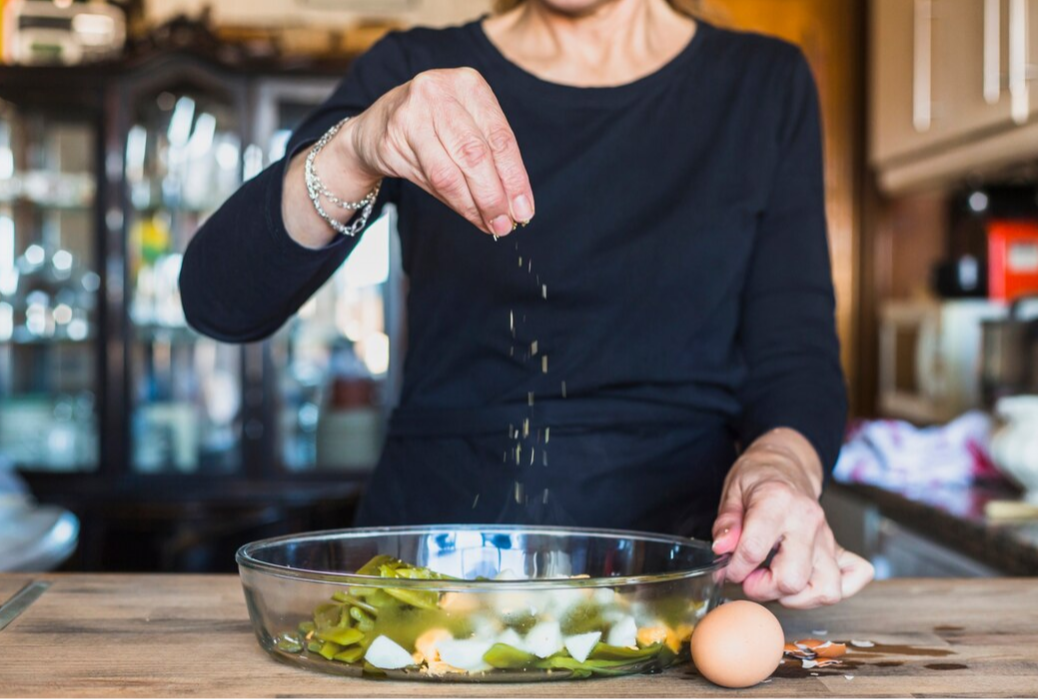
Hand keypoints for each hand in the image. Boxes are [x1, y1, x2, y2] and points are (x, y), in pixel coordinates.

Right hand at [345, 67, 533, 236]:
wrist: (377, 126)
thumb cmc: (434, 128)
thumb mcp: (468, 130)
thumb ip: (492, 162)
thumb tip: (517, 207)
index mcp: (469, 84)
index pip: (501, 137)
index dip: (515, 178)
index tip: (525, 210)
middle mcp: (440, 91)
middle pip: (476, 154)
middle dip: (495, 196)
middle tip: (506, 225)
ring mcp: (413, 112)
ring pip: (451, 172)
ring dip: (474, 205)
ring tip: (490, 225)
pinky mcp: (393, 136)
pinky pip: (429, 178)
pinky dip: (454, 202)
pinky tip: (468, 214)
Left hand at [711, 429, 873, 608]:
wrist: (787, 465)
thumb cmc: (758, 478)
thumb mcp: (732, 491)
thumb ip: (726, 523)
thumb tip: (722, 550)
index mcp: (777, 502)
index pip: (754, 550)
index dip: (735, 568)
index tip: (729, 568)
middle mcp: (807, 521)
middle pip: (792, 579)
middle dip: (763, 588)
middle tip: (750, 577)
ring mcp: (827, 536)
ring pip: (826, 589)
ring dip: (796, 598)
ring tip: (775, 583)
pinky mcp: (838, 548)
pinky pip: (853, 579)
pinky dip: (831, 591)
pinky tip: (806, 586)